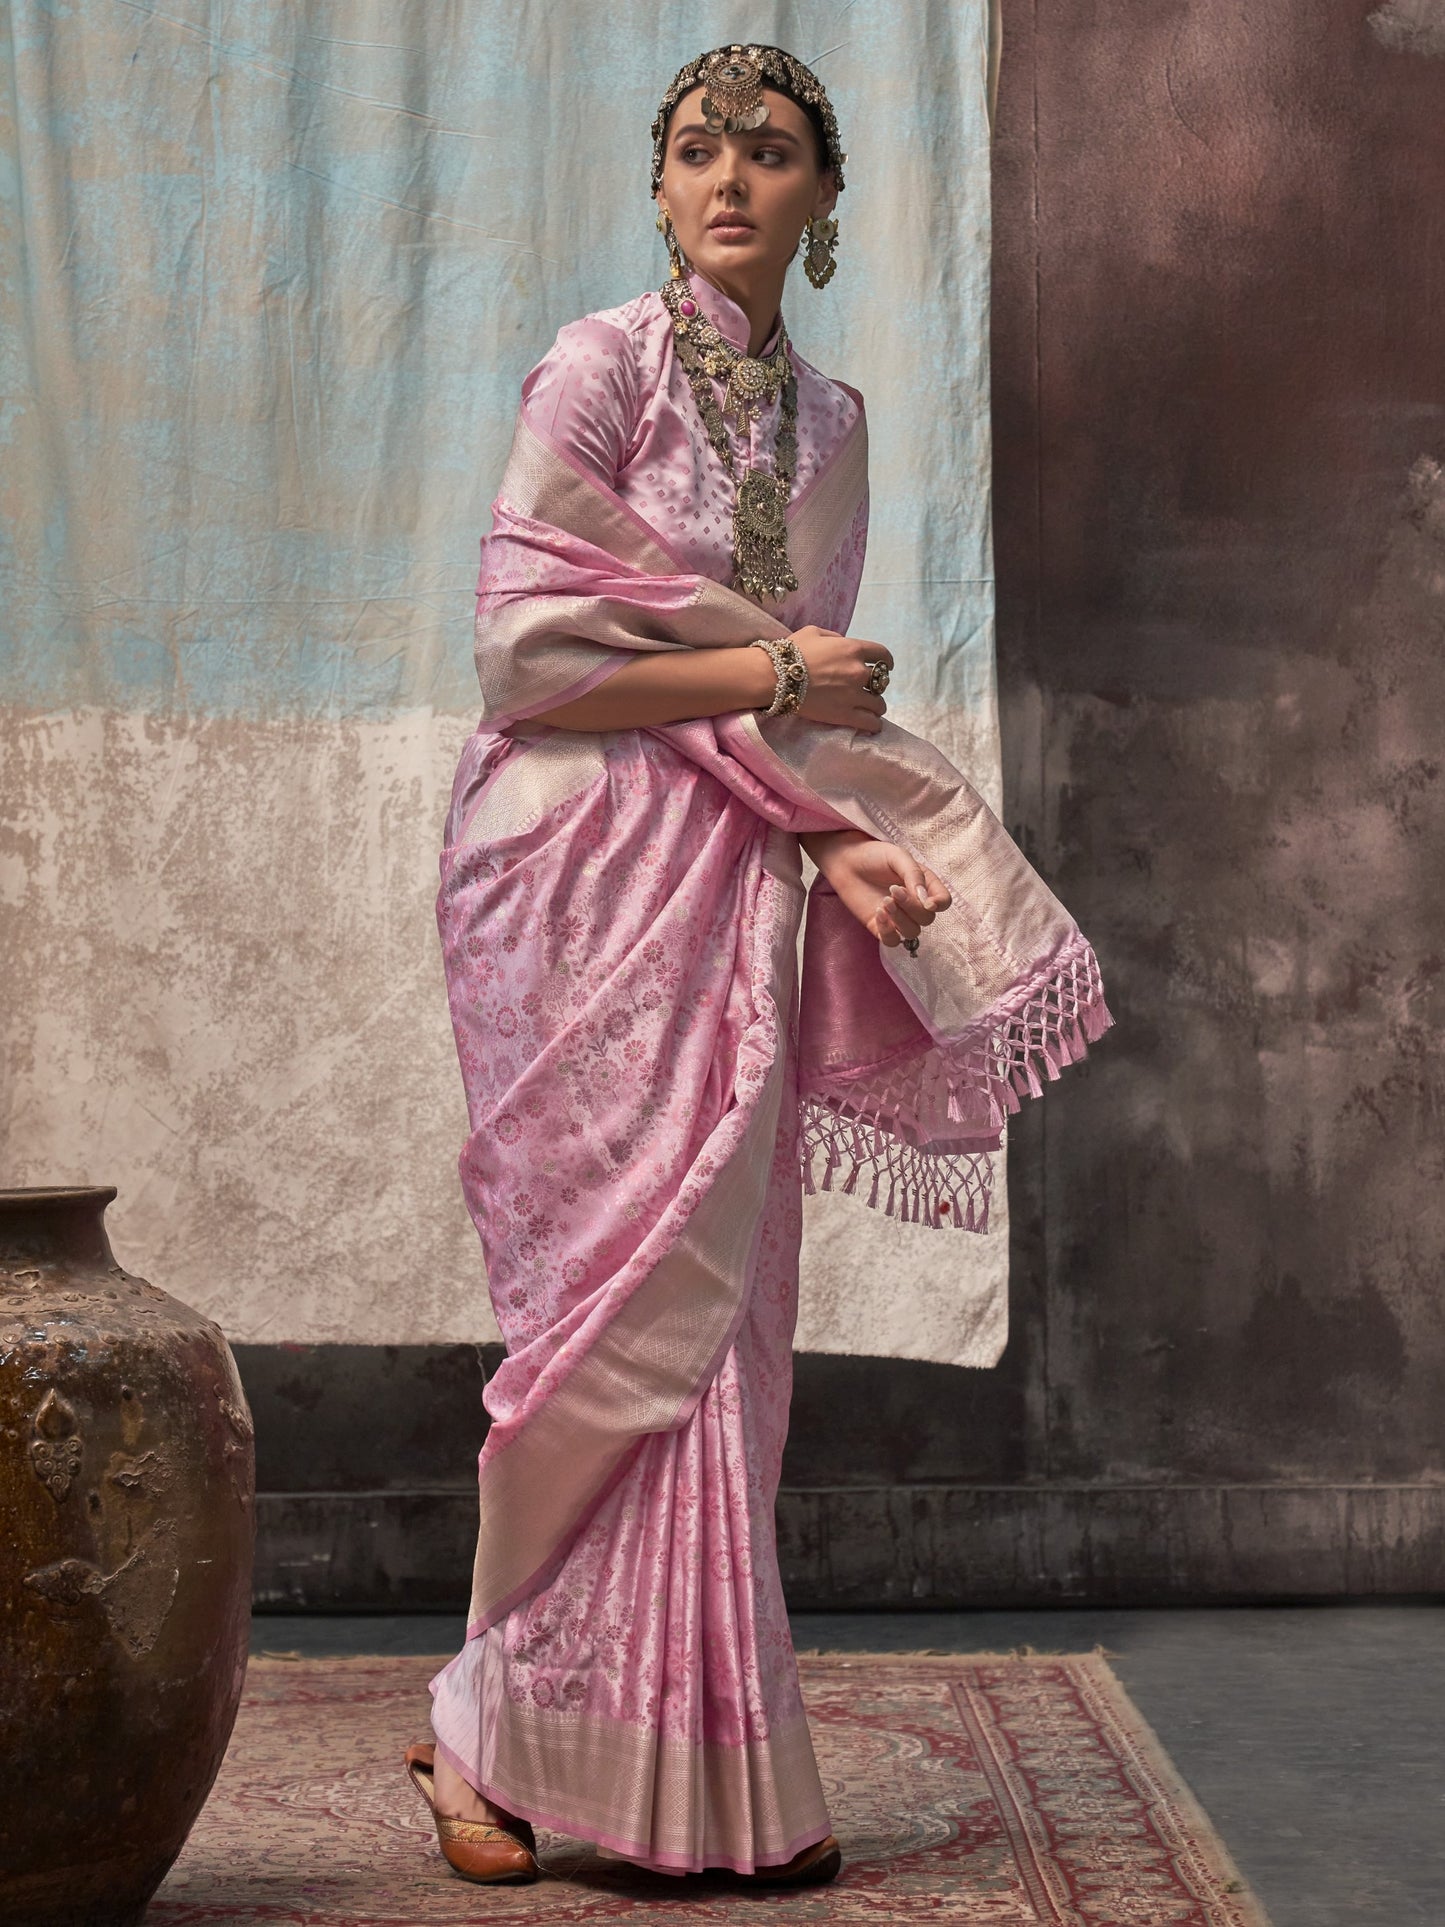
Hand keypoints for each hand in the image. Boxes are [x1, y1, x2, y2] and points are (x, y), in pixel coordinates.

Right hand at [787, 626, 893, 732]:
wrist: (775, 677)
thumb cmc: (792, 652)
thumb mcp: (814, 632)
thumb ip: (834, 637)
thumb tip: (843, 643)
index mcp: (853, 649)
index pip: (883, 655)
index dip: (887, 662)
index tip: (886, 667)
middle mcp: (858, 672)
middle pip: (881, 682)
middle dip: (877, 685)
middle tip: (869, 689)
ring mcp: (853, 696)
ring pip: (879, 704)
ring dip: (876, 705)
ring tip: (870, 708)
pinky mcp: (844, 715)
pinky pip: (870, 723)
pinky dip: (874, 724)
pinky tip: (872, 724)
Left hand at [807, 831, 951, 947]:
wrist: (846, 861)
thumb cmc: (874, 856)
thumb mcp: (898, 857)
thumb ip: (914, 875)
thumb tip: (925, 900)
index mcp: (925, 885)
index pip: (943, 902)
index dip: (939, 905)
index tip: (928, 902)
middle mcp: (915, 903)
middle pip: (927, 919)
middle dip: (912, 907)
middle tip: (893, 890)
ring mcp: (898, 917)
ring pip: (912, 933)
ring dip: (900, 919)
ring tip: (884, 901)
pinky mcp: (881, 927)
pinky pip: (893, 941)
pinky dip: (888, 932)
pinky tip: (878, 913)